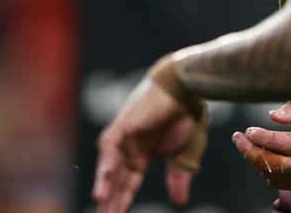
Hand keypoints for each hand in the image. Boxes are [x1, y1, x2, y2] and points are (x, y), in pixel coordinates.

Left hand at [93, 72, 208, 212]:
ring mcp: (125, 135)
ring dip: (105, 185)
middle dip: (111, 199)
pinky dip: (107, 165)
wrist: (187, 89)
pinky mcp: (123, 125)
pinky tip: (105, 183)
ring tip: (102, 206)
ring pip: (109, 165)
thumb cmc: (188, 115)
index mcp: (143, 152)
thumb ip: (178, 176)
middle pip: (116, 178)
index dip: (123, 200)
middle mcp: (130, 145)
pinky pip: (110, 148)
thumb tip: (178, 202)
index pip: (129, 182)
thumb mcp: (185, 154)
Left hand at [232, 101, 290, 191]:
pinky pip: (281, 184)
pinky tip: (263, 160)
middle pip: (270, 162)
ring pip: (273, 175)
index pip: (278, 142)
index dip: (259, 136)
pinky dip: (268, 173)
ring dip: (256, 162)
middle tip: (238, 139)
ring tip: (248, 148)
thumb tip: (272, 116)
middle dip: (249, 150)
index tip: (248, 130)